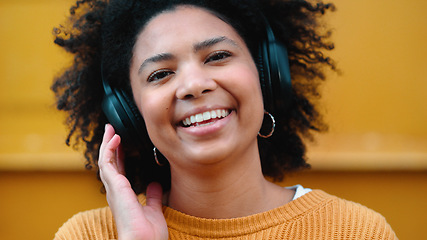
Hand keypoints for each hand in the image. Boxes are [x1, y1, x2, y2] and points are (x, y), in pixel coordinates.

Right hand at [99, 124, 167, 239]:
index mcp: (123, 195)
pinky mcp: (115, 186)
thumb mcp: (153, 209)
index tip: (121, 142)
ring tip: (110, 129)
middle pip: (109, 162)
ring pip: (105, 160)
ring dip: (107, 143)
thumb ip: (152, 196)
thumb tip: (154, 184)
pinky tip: (115, 138)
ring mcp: (113, 188)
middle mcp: (115, 191)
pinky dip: (110, 149)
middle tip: (111, 130)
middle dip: (109, 145)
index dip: (118, 155)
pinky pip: (107, 163)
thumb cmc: (148, 233)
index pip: (118, 170)